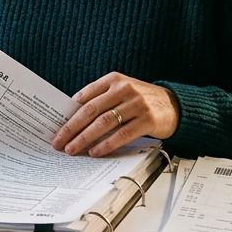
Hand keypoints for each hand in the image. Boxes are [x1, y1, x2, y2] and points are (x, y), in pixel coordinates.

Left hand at [51, 72, 179, 157]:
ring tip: (72, 149)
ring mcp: (137, 104)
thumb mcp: (122, 92)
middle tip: (58, 142)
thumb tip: (72, 118)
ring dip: (85, 138)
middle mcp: (125, 89)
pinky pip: (122, 134)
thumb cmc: (142, 100)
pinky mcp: (148, 120)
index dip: (68, 114)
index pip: (85, 97)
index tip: (55, 128)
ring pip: (104, 123)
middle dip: (71, 128)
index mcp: (114, 80)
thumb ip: (101, 99)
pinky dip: (106, 144)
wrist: (176, 105)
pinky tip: (95, 152)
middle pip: (91, 110)